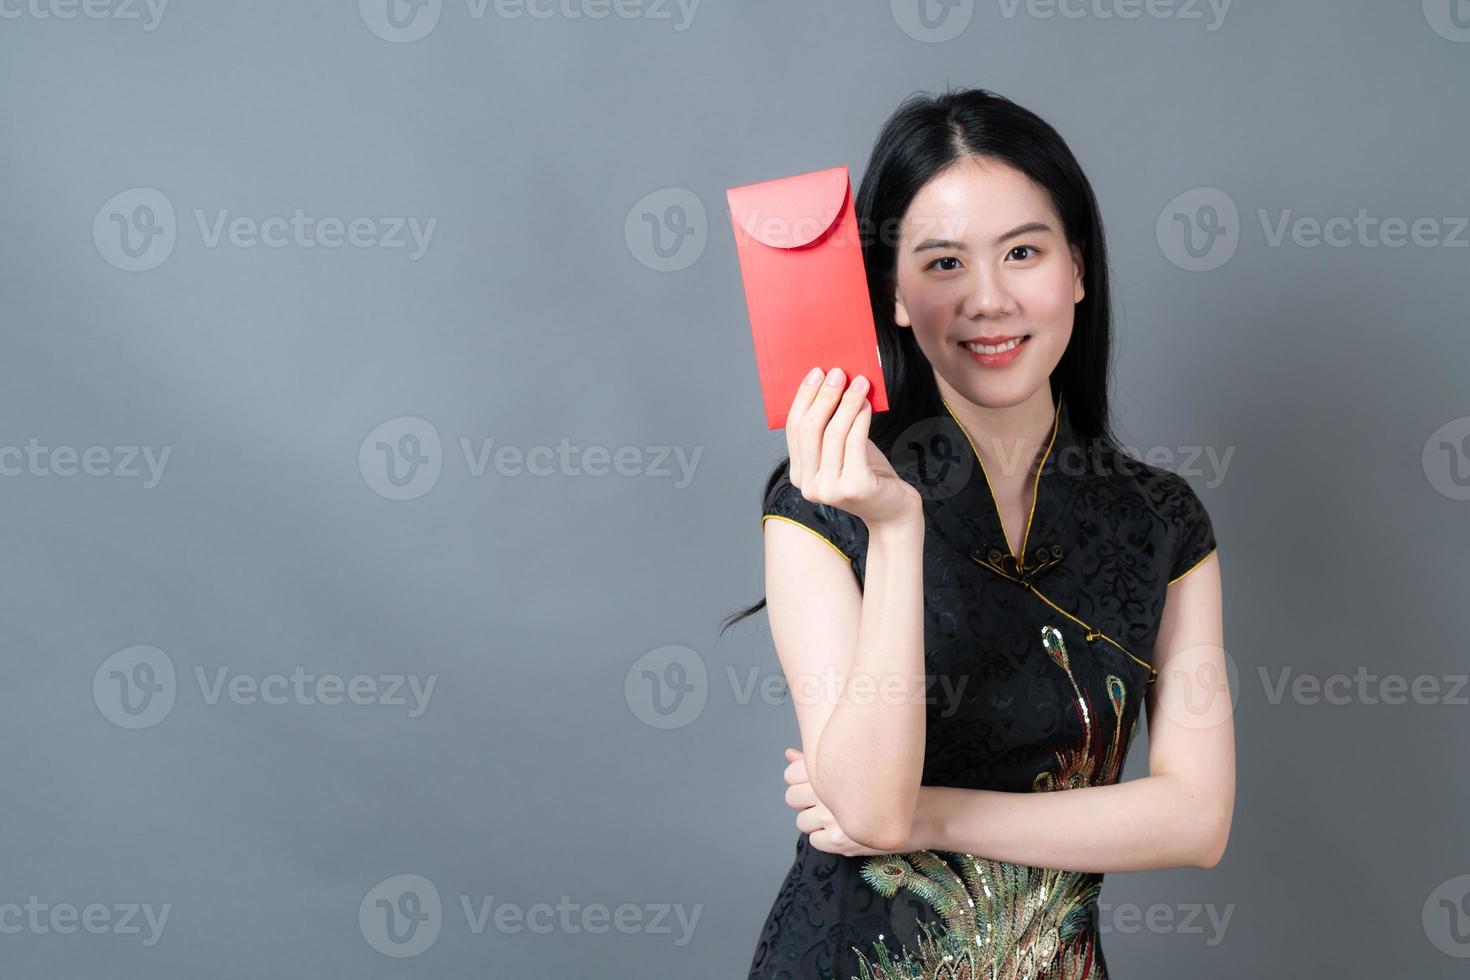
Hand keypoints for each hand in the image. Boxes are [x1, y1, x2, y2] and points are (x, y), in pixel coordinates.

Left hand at [782, 748, 889, 856]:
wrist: (925, 812)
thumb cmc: (893, 786)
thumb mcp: (860, 765)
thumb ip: (820, 761)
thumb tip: (788, 754)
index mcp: (834, 767)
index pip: (791, 774)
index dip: (799, 780)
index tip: (814, 784)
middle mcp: (832, 791)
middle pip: (792, 798)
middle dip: (805, 801)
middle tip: (826, 803)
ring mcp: (836, 817)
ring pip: (802, 822)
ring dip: (816, 822)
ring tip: (837, 817)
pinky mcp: (842, 841)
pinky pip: (815, 841)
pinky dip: (825, 839)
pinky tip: (843, 831)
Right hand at [785, 366, 921, 532]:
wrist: (893, 510)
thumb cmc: (868, 474)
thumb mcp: (842, 450)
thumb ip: (829, 427)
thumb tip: (829, 383)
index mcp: (799, 475)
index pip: (794, 429)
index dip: (804, 398)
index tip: (817, 373)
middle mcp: (808, 486)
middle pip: (810, 429)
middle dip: (824, 396)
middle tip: (838, 373)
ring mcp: (830, 489)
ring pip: (833, 433)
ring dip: (847, 402)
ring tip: (859, 383)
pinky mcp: (854, 487)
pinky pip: (855, 442)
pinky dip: (860, 418)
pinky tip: (867, 404)